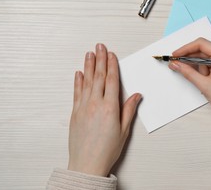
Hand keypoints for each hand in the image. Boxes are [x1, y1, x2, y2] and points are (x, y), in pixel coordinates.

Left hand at [68, 43, 141, 176]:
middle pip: (99, 77)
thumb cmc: (107, 149)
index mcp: (110, 107)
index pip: (112, 80)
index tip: (112, 54)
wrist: (86, 164)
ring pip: (86, 81)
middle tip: (100, 46)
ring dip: (88, 66)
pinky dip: (78, 81)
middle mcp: (95, 104)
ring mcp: (83, 107)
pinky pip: (77, 92)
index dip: (112, 65)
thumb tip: (136, 95)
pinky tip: (79, 73)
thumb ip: (129, 110)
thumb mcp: (124, 130)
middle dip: (100, 59)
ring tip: (90, 54)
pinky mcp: (75, 113)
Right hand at [168, 38, 210, 133]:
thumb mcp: (204, 85)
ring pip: (207, 57)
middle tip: (177, 64)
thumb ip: (187, 72)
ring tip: (205, 82)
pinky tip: (207, 79)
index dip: (186, 49)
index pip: (202, 44)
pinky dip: (206, 69)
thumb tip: (176, 64)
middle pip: (204, 50)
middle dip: (191, 59)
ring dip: (201, 68)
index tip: (175, 55)